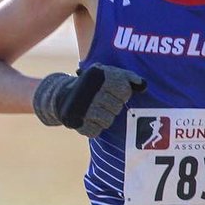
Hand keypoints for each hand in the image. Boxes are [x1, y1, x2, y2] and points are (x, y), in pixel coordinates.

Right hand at [32, 64, 146, 136]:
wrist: (62, 95)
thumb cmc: (93, 85)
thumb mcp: (107, 73)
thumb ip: (128, 77)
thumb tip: (143, 85)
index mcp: (99, 76)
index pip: (124, 91)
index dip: (122, 95)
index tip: (115, 93)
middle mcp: (90, 91)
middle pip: (116, 108)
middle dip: (113, 107)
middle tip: (103, 102)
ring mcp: (83, 108)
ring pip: (107, 121)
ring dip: (104, 118)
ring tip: (96, 110)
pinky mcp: (76, 122)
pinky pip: (95, 131)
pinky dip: (94, 128)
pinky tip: (89, 119)